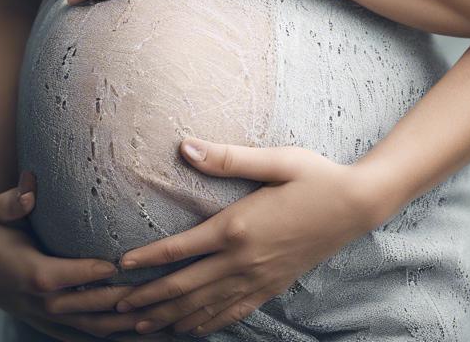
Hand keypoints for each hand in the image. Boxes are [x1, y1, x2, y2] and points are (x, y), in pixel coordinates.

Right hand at [0, 171, 148, 337]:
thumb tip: (29, 189)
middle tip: (149, 287)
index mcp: (19, 270)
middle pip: (75, 308)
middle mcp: (33, 301)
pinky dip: (114, 338)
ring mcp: (45, 317)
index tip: (114, 264)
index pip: (50, 277)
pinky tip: (144, 334)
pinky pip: (86, 336)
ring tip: (157, 317)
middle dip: (112, 301)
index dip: (81, 274)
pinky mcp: (55, 325)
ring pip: (86, 328)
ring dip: (120, 325)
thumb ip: (13, 201)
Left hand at [44, 138, 377, 336]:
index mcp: (237, 226)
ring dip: (168, 317)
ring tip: (138, 325)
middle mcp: (243, 260)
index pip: (179, 249)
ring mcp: (258, 278)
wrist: (356, 206)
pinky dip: (205, 324)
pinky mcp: (272, 286)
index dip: (145, 260)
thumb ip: (225, 158)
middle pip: (183, 286)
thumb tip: (184, 146)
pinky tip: (188, 328)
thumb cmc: (314, 175)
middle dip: (146, 299)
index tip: (117, 267)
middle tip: (113, 307)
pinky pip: (232, 313)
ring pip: (203, 307)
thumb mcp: (273, 159)